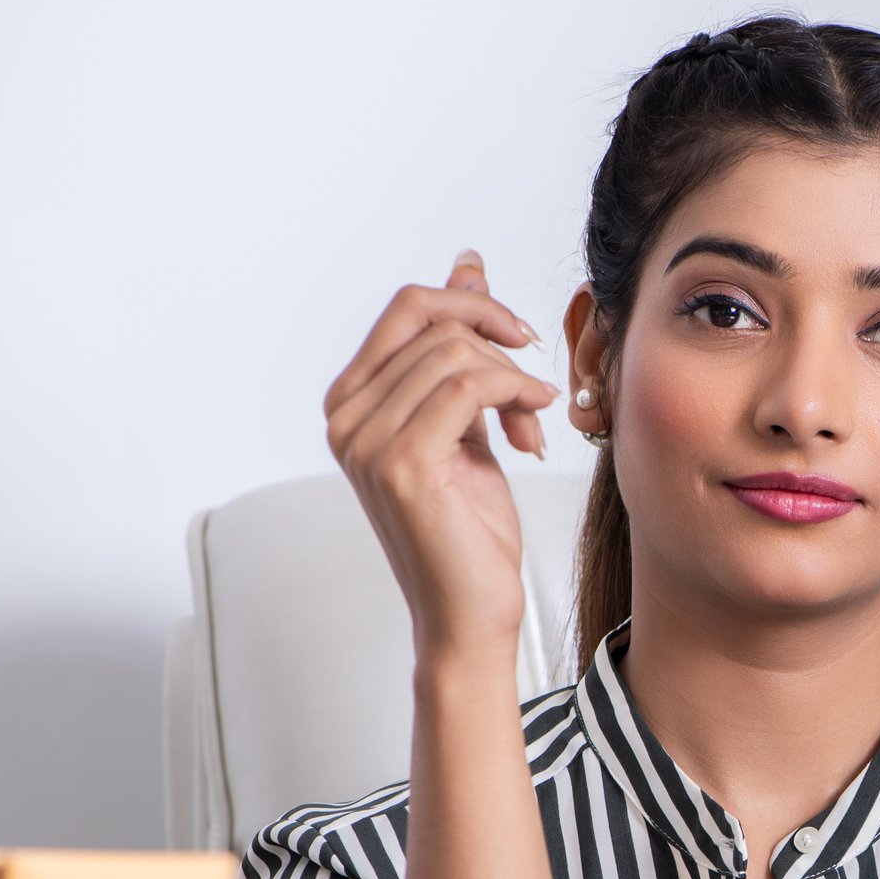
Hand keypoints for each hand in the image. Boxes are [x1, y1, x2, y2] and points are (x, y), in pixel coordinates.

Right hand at [322, 249, 558, 662]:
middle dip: (498, 341)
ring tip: (531, 427)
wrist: (469, 614)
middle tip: (533, 390)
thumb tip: (467, 264)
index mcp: (352, 401)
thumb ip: (458, 352)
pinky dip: (515, 396)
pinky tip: (533, 430)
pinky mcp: (402, 463)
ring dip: (513, 381)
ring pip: (456, 353)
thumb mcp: (468, 424)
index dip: (473, 304)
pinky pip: (469, 389)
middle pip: (432, 321)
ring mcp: (366, 440)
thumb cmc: (469, 531)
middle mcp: (346, 416)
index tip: (518, 338)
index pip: (409, 307)